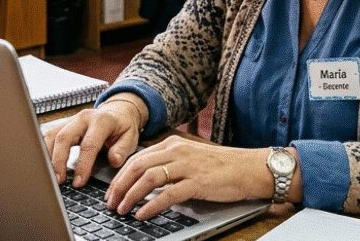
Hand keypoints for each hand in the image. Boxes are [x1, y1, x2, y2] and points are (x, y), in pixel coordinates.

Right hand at [43, 94, 147, 187]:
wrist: (117, 112)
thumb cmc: (122, 127)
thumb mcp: (130, 137)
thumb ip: (122, 149)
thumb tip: (114, 161)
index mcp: (101, 121)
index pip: (89, 144)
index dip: (83, 165)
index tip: (79, 182)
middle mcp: (83, 118)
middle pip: (64, 138)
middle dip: (58, 161)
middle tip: (58, 181)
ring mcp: (71, 120)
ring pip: (52, 136)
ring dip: (48, 157)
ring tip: (49, 177)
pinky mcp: (63, 125)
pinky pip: (48, 136)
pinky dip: (44, 151)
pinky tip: (44, 166)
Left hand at [105, 137, 276, 219]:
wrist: (248, 168)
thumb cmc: (221, 165)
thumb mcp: (190, 157)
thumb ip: (169, 163)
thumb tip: (144, 178)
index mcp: (173, 144)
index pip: (137, 157)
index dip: (120, 175)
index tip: (111, 191)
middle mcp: (178, 151)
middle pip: (138, 166)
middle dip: (119, 186)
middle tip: (110, 202)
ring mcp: (188, 166)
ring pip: (148, 178)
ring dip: (131, 195)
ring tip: (122, 209)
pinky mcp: (197, 182)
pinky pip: (168, 194)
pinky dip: (151, 205)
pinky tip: (143, 214)